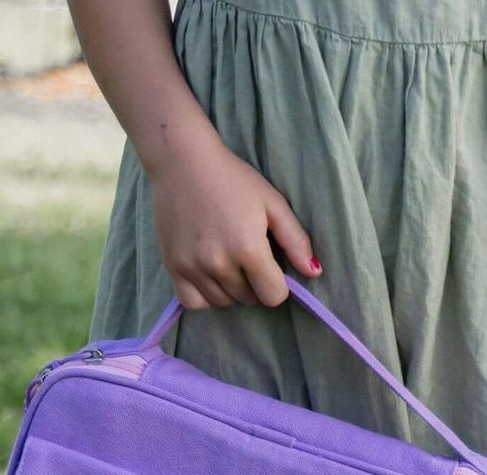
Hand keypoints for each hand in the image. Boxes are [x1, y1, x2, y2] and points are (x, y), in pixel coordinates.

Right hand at [148, 135, 318, 309]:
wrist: (181, 160)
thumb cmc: (232, 179)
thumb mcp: (272, 203)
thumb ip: (296, 240)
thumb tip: (314, 272)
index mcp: (248, 249)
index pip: (273, 296)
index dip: (277, 283)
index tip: (269, 264)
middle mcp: (219, 263)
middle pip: (249, 299)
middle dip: (253, 283)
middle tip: (244, 254)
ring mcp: (193, 267)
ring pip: (223, 302)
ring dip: (230, 289)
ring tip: (226, 260)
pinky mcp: (172, 266)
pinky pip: (193, 302)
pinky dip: (204, 296)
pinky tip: (208, 275)